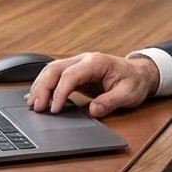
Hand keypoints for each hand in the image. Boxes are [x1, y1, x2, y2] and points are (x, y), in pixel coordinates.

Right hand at [27, 52, 158, 117]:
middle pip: (54, 69)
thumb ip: (111, 101)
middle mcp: (83, 60)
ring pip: (50, 70)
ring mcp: (77, 64)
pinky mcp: (74, 72)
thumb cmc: (134, 81)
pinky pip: (54, 75)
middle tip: (36, 108)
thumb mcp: (129, 94)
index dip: (59, 92)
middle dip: (42, 87)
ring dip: (39, 86)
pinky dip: (42, 85)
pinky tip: (34, 97)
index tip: (54, 109)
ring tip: (33, 105)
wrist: (138, 73)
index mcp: (96, 63)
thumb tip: (93, 110)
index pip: (70, 75)